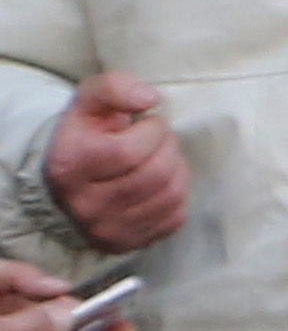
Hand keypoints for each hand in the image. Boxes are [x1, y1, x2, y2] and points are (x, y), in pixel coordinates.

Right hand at [42, 73, 185, 252]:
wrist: (67, 181)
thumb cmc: (86, 135)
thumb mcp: (91, 101)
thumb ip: (115, 87)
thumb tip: (149, 99)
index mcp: (71, 166)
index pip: (132, 150)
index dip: (153, 130)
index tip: (147, 123)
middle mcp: (85, 204)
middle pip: (156, 173)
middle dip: (169, 148)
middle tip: (159, 139)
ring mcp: (107, 229)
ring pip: (171, 195)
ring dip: (177, 168)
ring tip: (162, 157)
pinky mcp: (128, 243)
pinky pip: (176, 216)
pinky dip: (178, 194)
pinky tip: (161, 181)